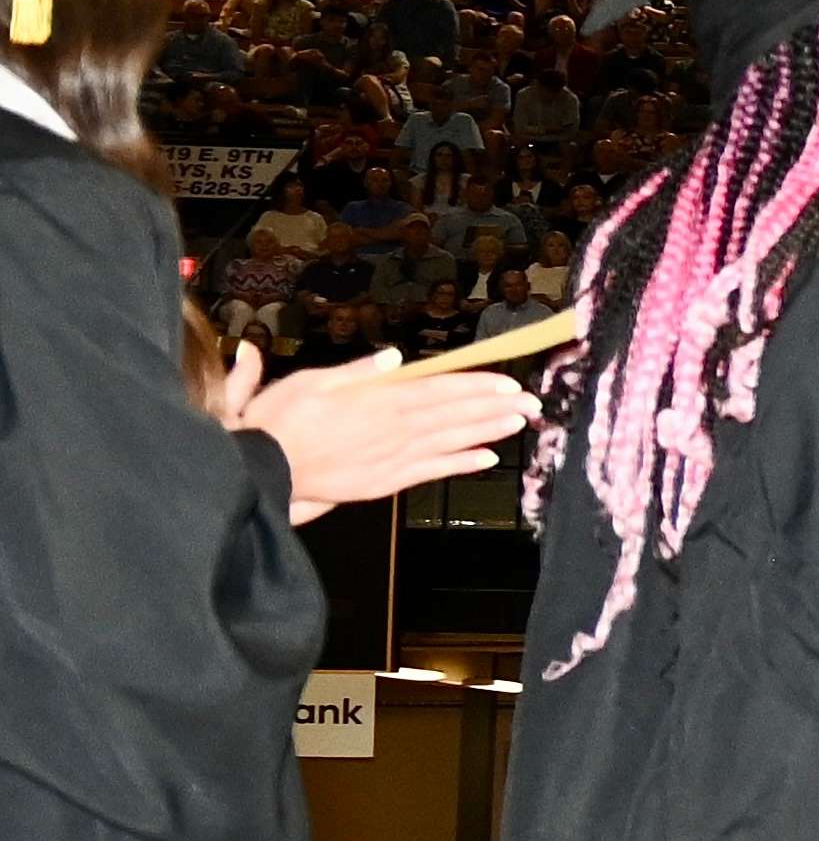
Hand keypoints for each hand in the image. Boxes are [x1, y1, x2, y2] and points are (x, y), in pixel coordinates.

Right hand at [223, 347, 534, 519]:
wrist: (264, 470)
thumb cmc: (281, 421)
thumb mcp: (312, 382)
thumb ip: (358, 371)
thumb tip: (394, 358)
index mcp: (378, 401)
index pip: (439, 389)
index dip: (476, 386)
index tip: (507, 382)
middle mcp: (394, 430)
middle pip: (454, 415)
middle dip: (495, 407)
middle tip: (532, 401)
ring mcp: (393, 458)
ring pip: (450, 442)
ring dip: (488, 431)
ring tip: (519, 422)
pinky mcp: (387, 481)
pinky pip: (432, 471)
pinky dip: (461, 464)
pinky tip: (487, 459)